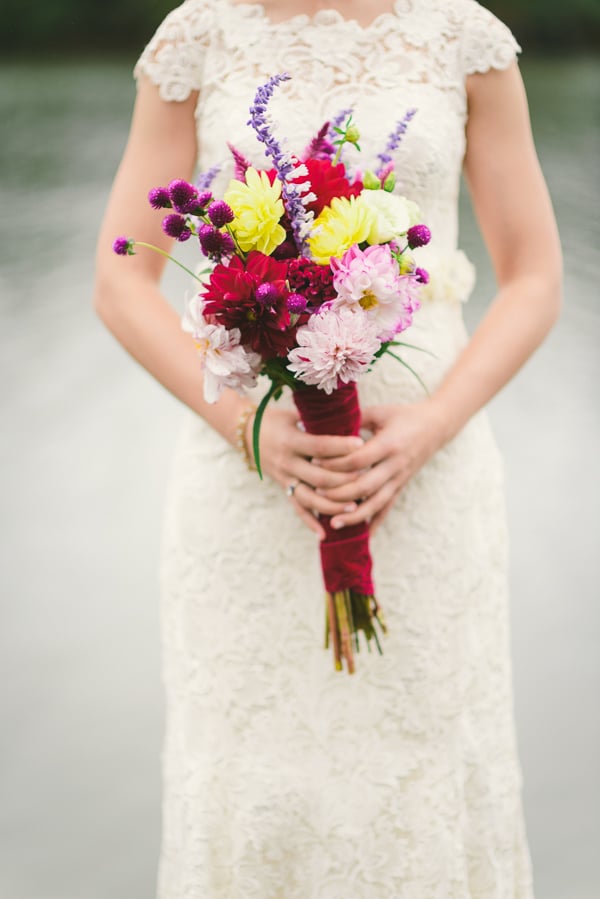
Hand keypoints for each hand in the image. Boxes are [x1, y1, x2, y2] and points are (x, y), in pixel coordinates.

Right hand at [252, 405, 365, 538]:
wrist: (246, 433)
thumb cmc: (277, 420)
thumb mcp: (295, 415)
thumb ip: (318, 422)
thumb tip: (350, 418)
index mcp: (291, 440)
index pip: (320, 446)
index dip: (340, 446)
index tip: (361, 444)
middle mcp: (287, 462)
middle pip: (318, 477)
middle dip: (343, 480)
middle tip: (366, 477)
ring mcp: (285, 478)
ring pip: (309, 498)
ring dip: (332, 506)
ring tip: (354, 508)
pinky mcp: (283, 488)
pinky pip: (297, 509)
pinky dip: (310, 523)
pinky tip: (324, 534)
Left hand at [314, 400, 447, 532]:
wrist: (437, 426)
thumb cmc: (404, 416)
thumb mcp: (380, 412)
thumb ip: (355, 419)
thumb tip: (326, 423)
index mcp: (388, 444)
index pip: (357, 460)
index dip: (335, 464)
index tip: (315, 463)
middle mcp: (395, 465)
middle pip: (364, 486)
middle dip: (338, 492)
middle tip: (317, 493)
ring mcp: (399, 478)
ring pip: (376, 503)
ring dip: (354, 516)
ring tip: (333, 523)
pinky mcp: (402, 486)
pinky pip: (387, 508)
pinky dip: (375, 522)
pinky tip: (363, 535)